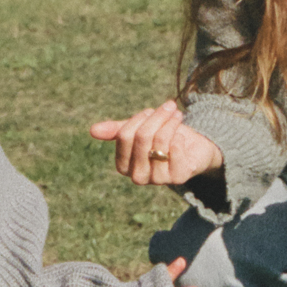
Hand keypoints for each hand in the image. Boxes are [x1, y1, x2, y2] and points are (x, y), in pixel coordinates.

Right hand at [90, 102, 224, 188]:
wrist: (194, 148)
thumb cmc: (162, 137)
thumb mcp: (139, 129)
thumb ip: (117, 130)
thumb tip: (92, 130)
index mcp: (123, 165)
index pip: (124, 135)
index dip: (138, 119)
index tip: (150, 111)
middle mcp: (137, 176)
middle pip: (142, 137)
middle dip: (157, 117)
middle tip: (169, 106)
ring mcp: (157, 179)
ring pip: (160, 141)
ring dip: (171, 123)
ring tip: (178, 115)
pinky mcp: (178, 178)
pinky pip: (175, 149)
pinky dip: (179, 136)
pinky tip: (183, 136)